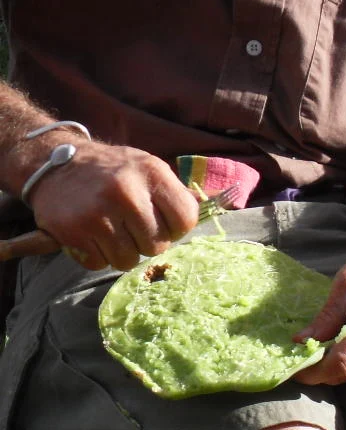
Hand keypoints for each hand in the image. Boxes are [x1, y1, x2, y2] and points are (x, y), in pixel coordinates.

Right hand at [28, 140, 198, 270]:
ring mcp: (97, 213)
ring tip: (114, 232)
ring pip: (129, 260)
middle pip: (157, 246)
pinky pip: (100, 264)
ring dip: (124, 253)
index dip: (177, 228)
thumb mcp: (149, 169)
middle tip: (133, 227)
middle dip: (148, 242)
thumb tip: (204, 219)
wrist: (56, 165)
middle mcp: (126, 192)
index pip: (186, 220)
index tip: (164, 223)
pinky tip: (93, 236)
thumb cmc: (114, 171)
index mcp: (152, 173)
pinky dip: (99, 256)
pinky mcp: (73, 231)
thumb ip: (175, 194)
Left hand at [291, 239, 345, 384]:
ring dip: (333, 365)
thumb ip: (327, 316)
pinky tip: (342, 342)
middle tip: (300, 351)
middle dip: (318, 368)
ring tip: (321, 342)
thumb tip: (300, 341)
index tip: (292, 367)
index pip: (340, 364)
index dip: (312, 371)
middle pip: (344, 373)